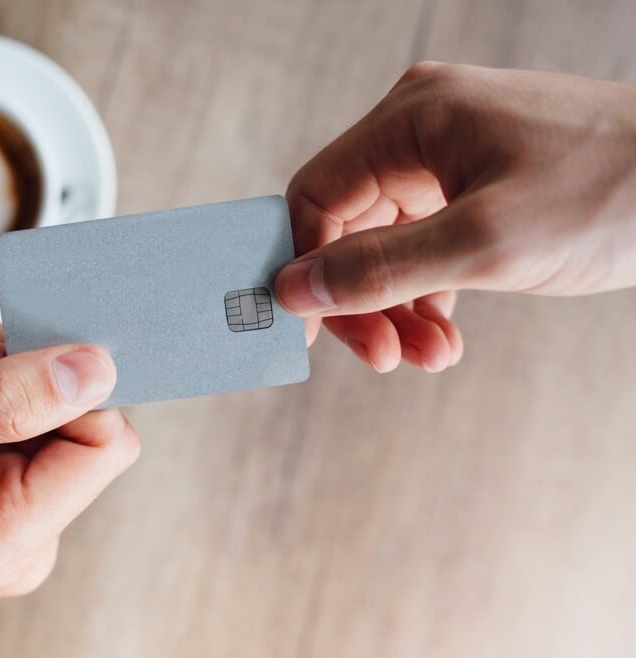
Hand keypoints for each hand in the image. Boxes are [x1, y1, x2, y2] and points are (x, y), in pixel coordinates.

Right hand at [0, 316, 139, 593]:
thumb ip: (4, 399)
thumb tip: (96, 370)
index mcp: (7, 537)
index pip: (103, 441)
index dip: (66, 384)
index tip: (6, 349)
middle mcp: (24, 532)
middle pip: (74, 413)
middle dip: (9, 365)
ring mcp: (13, 507)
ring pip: (42, 398)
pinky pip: (16, 405)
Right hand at [275, 63, 635, 371]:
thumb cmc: (611, 193)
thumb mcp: (486, 243)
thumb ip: (381, 269)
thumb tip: (292, 289)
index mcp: (411, 119)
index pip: (317, 195)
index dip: (302, 266)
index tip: (308, 331)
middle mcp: (421, 131)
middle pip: (349, 227)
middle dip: (362, 299)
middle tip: (382, 358)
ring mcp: (451, 160)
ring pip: (388, 245)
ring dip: (398, 308)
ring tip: (430, 357)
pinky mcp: (480, 189)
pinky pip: (428, 248)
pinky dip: (430, 297)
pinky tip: (446, 339)